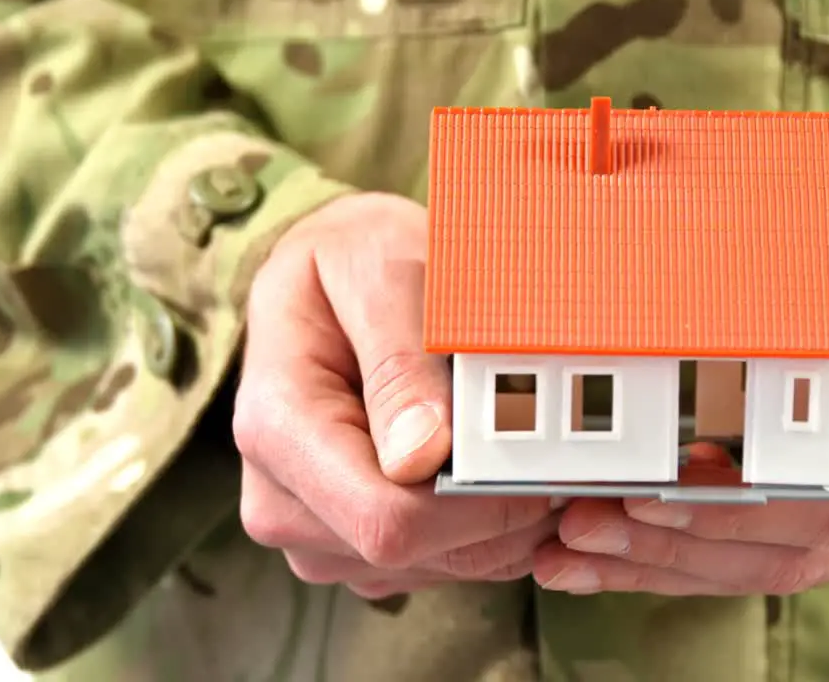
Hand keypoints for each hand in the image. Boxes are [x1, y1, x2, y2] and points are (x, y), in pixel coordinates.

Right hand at [234, 192, 559, 598]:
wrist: (327, 277)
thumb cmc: (352, 261)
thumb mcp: (379, 270)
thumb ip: (402, 360)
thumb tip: (421, 457)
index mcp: (276, 428)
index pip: (387, 519)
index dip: (479, 505)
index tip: (544, 459)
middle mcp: (279, 500)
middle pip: (415, 552)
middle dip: (499, 509)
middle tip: (552, 440)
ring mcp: (312, 534)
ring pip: (437, 567)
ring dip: (501, 521)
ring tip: (522, 440)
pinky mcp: (348, 548)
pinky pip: (437, 566)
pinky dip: (485, 529)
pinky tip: (497, 467)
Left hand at [531, 172, 828, 595]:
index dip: (736, 511)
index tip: (652, 499)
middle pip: (790, 552)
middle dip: (676, 547)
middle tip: (579, 529)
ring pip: (763, 564)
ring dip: (663, 562)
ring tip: (571, 552)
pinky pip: (756, 547)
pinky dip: (679, 551)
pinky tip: (610, 554)